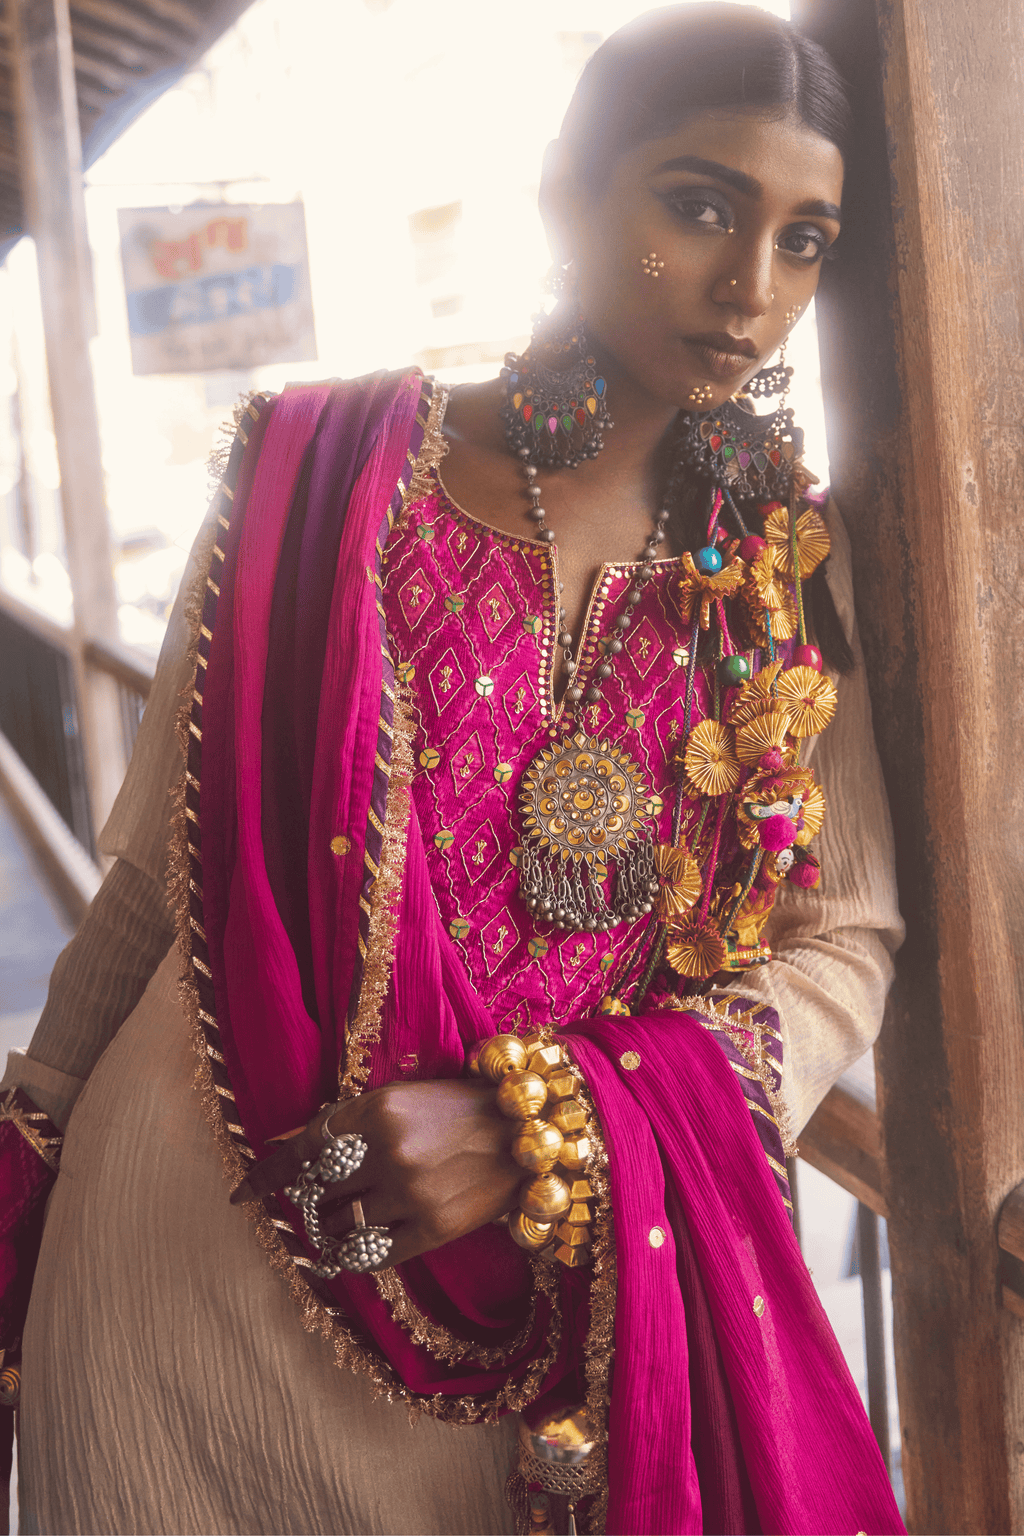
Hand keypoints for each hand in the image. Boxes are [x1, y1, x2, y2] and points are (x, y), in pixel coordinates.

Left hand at [230, 1079, 521, 1265]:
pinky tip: (359, 1245)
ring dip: (336, 1224)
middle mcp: (389, 1150)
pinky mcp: (434, 1228)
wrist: (526, 1132)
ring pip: (341, 1224)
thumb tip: (278, 1143)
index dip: (269, 1175)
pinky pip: (372, 1254)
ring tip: (353, 1214)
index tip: (243, 1195)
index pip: (304, 1149)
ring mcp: (411, 1192)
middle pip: (319, 1190)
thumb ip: (340, 1122)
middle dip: (314, 1197)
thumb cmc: (456, 1108)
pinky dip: (357, 1252)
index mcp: (377, 1108)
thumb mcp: (396, 1099)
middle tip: (325, 1196)